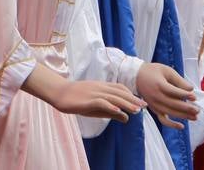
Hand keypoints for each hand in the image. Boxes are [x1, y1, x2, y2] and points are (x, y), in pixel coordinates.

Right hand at [22, 64, 143, 121]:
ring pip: (113, 96)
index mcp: (101, 87)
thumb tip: (126, 117)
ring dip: (126, 103)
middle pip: (119, 92)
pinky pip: (100, 101)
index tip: (140, 103)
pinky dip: (110, 105)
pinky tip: (118, 110)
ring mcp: (93, 92)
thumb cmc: (76, 99)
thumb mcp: (95, 106)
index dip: (131, 95)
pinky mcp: (87, 99)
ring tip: (136, 109)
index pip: (120, 88)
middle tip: (144, 106)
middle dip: (133, 99)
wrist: (59, 92)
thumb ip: (110, 111)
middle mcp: (100, 87)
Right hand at [135, 63, 197, 128]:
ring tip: (195, 117)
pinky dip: (171, 125)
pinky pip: (163, 120)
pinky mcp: (154, 109)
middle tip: (198, 110)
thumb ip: (179, 80)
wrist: (136, 76)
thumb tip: (191, 88)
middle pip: (173, 105)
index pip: (174, 92)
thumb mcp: (166, 70)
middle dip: (187, 108)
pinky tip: (181, 126)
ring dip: (183, 116)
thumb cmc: (153, 71)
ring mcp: (154, 104)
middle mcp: (156, 96)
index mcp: (159, 85)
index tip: (194, 97)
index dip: (185, 95)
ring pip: (170, 113)